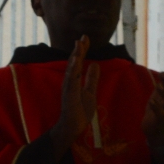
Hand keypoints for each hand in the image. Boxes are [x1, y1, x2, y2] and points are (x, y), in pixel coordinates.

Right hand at [49, 36, 99, 157]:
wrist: (73, 126)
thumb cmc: (79, 111)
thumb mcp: (90, 91)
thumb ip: (92, 78)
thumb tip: (95, 64)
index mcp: (74, 80)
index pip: (78, 62)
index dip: (82, 50)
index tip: (86, 38)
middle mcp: (69, 81)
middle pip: (73, 62)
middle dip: (78, 49)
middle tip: (83, 36)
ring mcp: (68, 87)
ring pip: (71, 69)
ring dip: (75, 56)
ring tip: (79, 44)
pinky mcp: (69, 94)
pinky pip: (71, 80)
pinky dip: (73, 69)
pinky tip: (76, 60)